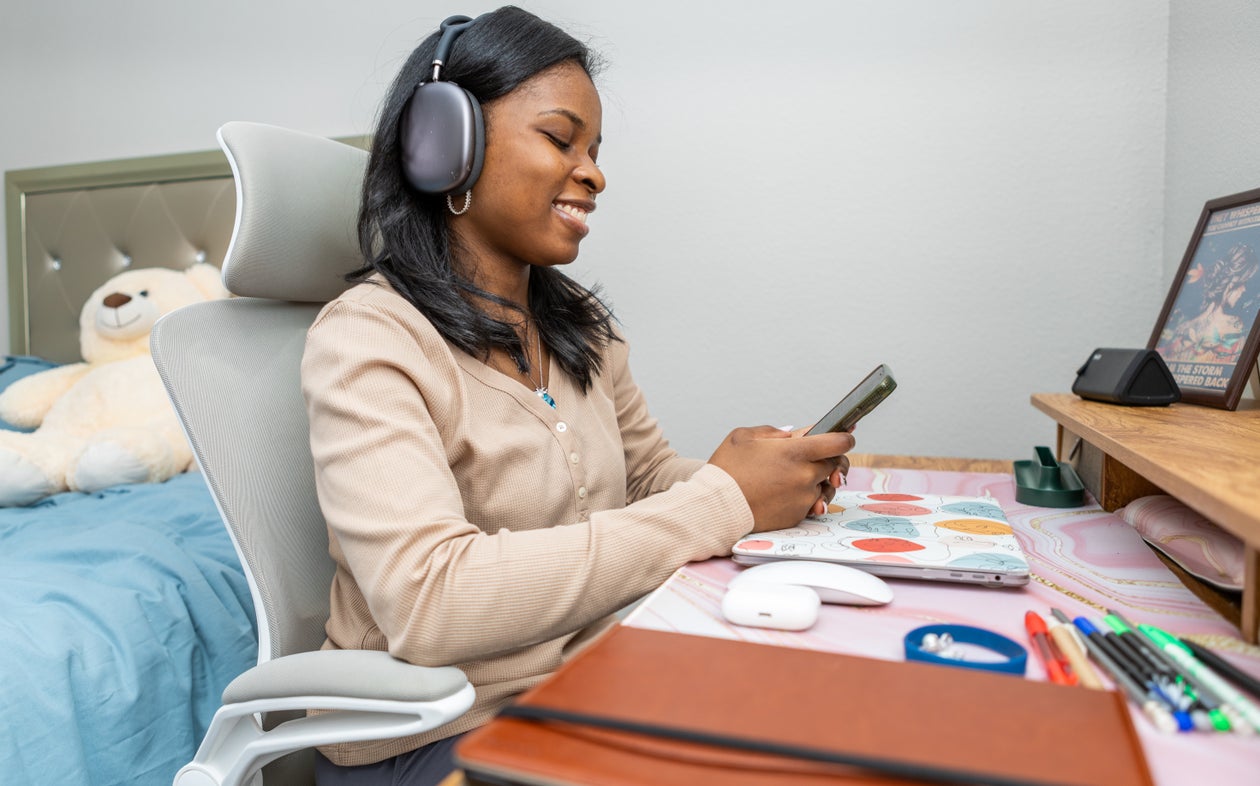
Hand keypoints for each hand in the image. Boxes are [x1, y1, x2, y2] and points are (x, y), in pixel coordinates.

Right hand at [707, 425, 854, 532]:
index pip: (837, 443)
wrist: (716, 508)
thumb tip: (792, 435)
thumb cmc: (726, 471)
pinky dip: (804, 497)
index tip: (844, 436)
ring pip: (825, 486)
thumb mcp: (743, 437)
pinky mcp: (797, 516)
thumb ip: (772, 432)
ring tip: (797, 477)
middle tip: (816, 457)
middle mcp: (805, 476)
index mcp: (796, 452)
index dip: (844, 437)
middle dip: (829, 459)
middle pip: (835, 465)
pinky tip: (786, 493)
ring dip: (818, 480)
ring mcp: (803, 498)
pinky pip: (811, 504)